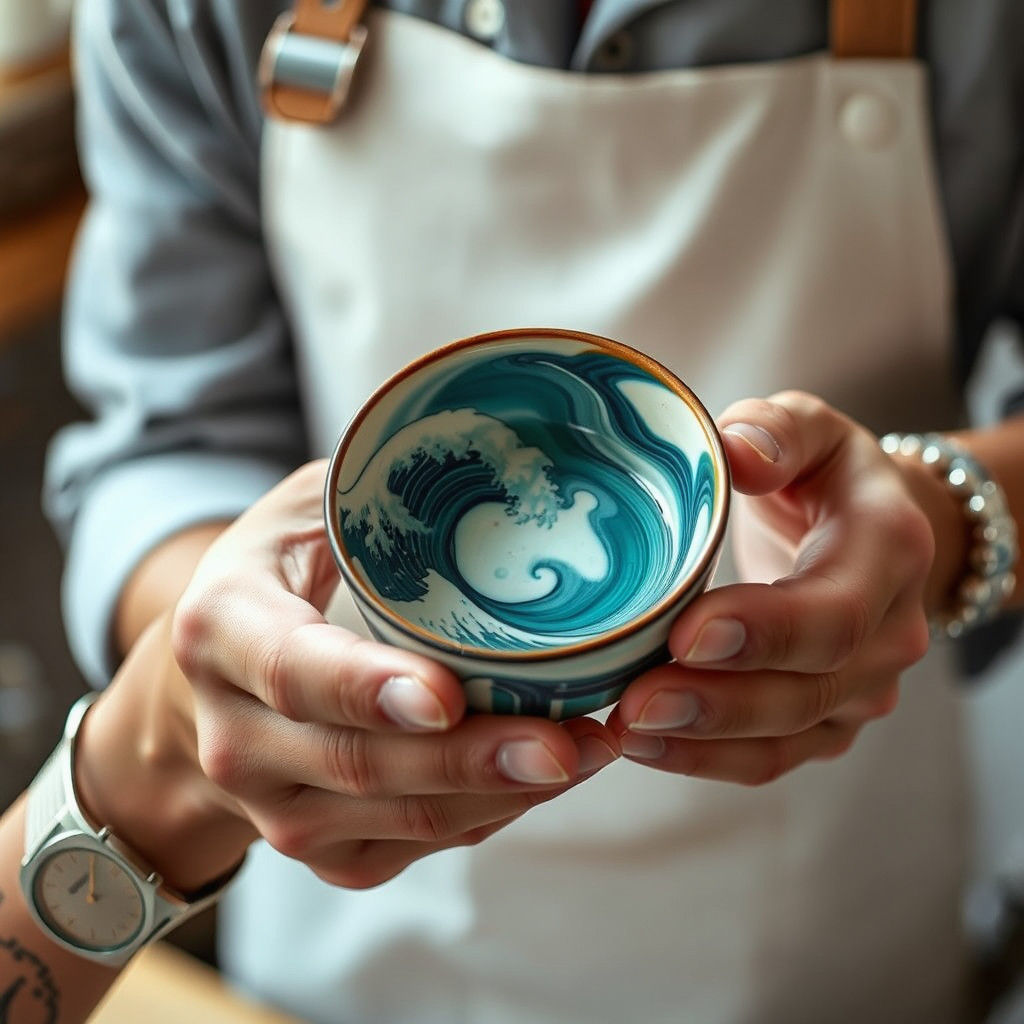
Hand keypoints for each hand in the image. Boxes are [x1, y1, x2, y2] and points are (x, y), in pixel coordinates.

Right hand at [82, 461, 619, 894]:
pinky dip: (486, 816)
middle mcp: (235, 735)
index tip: (447, 697)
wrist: (207, 691)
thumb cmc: (271, 580)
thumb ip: (373, 484)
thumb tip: (499, 443)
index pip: (290, 669)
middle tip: (571, 740)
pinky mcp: (317, 848)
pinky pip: (411, 847)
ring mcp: (272, 808)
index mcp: (220, 632)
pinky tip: (545, 777)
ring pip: (396, 819)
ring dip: (500, 793)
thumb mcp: (301, 511)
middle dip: (471, 759)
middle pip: (357, 762)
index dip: (367, 687)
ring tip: (591, 749)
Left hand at [608, 391, 951, 785]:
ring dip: (703, 742)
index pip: (834, 610)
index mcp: (889, 550)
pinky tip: (644, 746)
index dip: (764, 631)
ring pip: (788, 736)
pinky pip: (773, 757)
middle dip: (717, 703)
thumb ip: (776, 430)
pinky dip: (707, 759)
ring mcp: (864, 687)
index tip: (684, 634)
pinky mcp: (831, 720)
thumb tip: (738, 453)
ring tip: (623, 729)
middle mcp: (891, 632)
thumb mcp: (811, 429)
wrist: (873, 530)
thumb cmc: (825, 474)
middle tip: (633, 704)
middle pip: (807, 690)